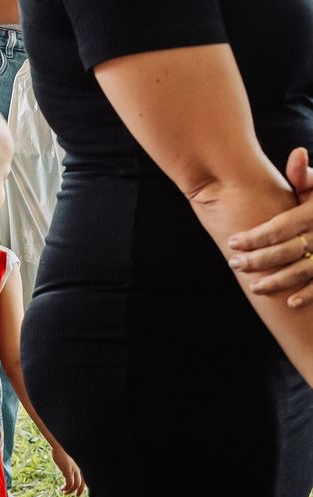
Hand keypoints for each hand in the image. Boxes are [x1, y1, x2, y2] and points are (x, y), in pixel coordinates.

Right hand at [51, 445, 85, 496]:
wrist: (59, 445)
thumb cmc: (61, 450)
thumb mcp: (66, 459)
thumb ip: (68, 466)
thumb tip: (64, 473)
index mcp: (80, 465)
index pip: (85, 478)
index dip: (83, 485)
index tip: (79, 490)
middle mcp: (79, 468)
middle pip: (83, 483)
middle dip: (80, 491)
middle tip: (77, 496)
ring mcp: (74, 470)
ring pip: (76, 485)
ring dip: (70, 490)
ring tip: (64, 492)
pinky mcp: (68, 471)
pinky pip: (70, 484)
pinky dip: (67, 488)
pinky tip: (62, 489)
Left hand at [227, 146, 312, 307]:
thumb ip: (306, 176)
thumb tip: (296, 153)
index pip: (280, 226)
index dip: (255, 237)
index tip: (232, 242)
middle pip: (287, 250)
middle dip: (258, 260)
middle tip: (234, 264)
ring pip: (304, 269)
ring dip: (278, 281)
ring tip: (254, 287)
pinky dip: (309, 294)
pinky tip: (290, 303)